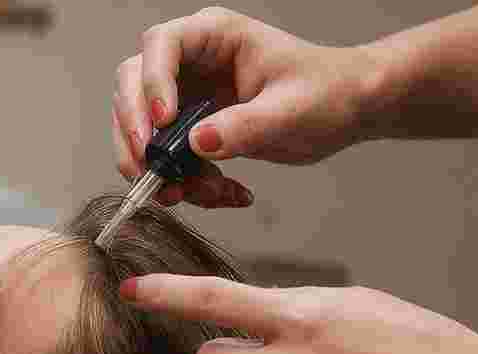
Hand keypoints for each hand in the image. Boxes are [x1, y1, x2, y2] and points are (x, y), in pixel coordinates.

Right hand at [113, 7, 381, 208]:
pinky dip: (184, 182)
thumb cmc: (329, 92)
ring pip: (142, 130)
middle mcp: (190, 61)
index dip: (152, 83)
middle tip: (153, 171)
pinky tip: (221, 193)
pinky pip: (166, 158)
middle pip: (132, 88)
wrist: (346, 111)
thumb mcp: (294, 110)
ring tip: (198, 194)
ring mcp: (185, 94)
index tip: (164, 123)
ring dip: (160, 169)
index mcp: (215, 35)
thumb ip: (247, 125)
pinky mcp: (188, 127)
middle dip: (136, 134)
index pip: (161, 46)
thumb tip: (197, 142)